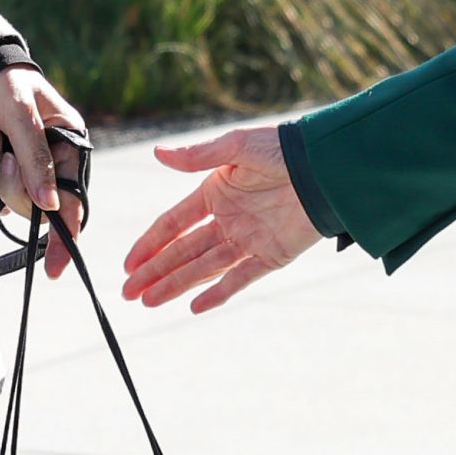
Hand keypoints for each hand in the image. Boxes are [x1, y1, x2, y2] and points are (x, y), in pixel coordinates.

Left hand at [0, 63, 90, 276]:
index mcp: (72, 147)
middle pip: (35, 205)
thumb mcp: (23, 116)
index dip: (66, 237)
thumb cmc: (8, 86)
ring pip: (8, 201)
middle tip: (2, 151)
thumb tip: (49, 205)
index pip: (75, 201)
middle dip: (12, 182)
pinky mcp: (4, 175)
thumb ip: (36, 159)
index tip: (55, 269)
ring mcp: (27, 171)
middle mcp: (53, 164)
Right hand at [122, 126, 324, 312]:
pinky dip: (218, 293)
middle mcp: (227, 219)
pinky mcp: (271, 255)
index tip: (128, 264)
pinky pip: (240, 278)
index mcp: (215, 193)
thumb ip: (198, 157)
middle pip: (183, 252)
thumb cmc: (283, 149)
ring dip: (177, 285)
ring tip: (149, 301)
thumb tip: (158, 153)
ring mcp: (248, 239)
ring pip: (204, 268)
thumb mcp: (236, 148)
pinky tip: (194, 306)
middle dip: (155, 272)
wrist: (327, 166)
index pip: (173, 224)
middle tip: (128, 293)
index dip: (149, 244)